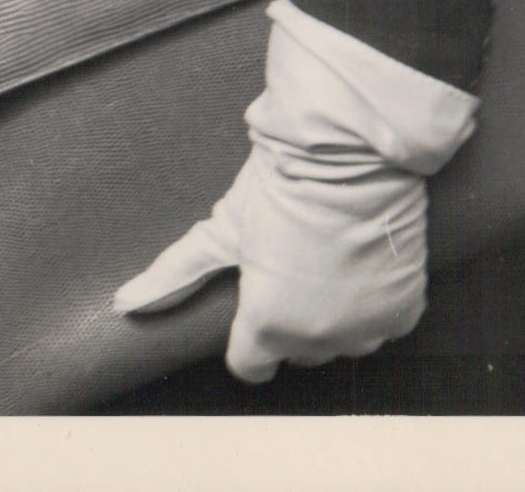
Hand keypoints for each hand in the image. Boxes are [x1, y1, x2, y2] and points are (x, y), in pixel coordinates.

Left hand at [114, 0, 471, 383]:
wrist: (350, 158)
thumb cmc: (280, 189)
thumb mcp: (221, 230)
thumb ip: (173, 274)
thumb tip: (122, 303)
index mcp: (268, 325)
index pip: (249, 365)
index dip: (246, 340)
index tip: (252, 311)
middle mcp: (318, 341)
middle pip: (295, 353)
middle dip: (288, 322)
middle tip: (288, 269)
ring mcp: (364, 331)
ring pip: (340, 343)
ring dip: (331, 318)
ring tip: (323, 262)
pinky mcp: (402, 315)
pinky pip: (379, 326)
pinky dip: (370, 305)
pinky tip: (355, 265)